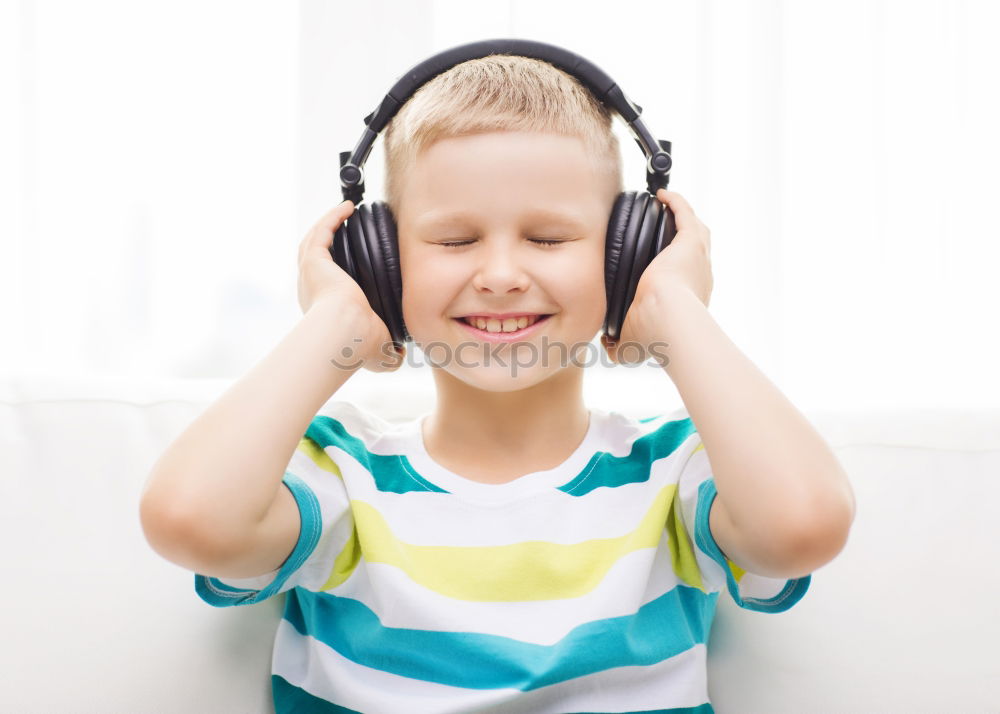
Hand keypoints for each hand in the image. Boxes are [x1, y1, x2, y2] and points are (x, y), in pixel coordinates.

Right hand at [297, 200, 404, 372]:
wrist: (346, 334)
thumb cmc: (359, 347)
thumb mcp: (380, 354)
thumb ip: (390, 354)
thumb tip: (401, 356)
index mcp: (324, 310)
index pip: (329, 284)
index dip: (339, 271)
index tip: (356, 261)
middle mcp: (312, 290)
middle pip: (317, 258)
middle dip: (329, 241)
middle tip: (346, 227)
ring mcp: (310, 274)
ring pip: (315, 241)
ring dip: (329, 224)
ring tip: (346, 211)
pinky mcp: (314, 260)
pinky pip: (322, 231)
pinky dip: (332, 218)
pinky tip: (347, 207)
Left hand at [601, 190, 712, 364]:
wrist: (669, 321)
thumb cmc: (656, 335)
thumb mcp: (632, 345)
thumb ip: (617, 345)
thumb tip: (606, 343)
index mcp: (689, 300)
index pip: (685, 280)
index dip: (675, 270)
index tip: (660, 265)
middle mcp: (699, 277)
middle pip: (696, 251)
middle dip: (683, 240)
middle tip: (666, 228)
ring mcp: (698, 258)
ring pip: (696, 230)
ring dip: (683, 217)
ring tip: (667, 205)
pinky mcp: (690, 243)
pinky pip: (685, 214)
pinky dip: (676, 203)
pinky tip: (661, 194)